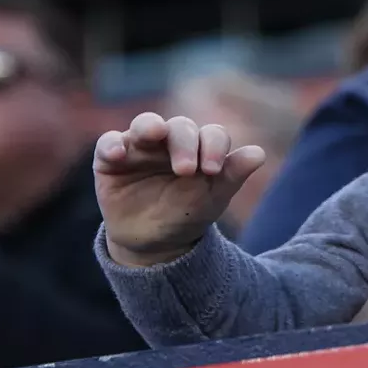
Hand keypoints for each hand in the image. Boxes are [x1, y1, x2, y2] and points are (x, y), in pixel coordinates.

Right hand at [94, 113, 265, 266]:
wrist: (154, 243)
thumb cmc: (187, 213)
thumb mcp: (212, 197)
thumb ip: (233, 174)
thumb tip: (259, 154)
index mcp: (200, 146)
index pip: (211, 134)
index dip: (215, 146)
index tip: (215, 169)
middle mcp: (170, 140)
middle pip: (180, 127)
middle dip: (185, 143)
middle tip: (187, 170)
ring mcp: (140, 147)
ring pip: (144, 124)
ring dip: (149, 126)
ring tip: (153, 133)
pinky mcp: (111, 159)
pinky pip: (108, 144)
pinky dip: (111, 144)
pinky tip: (118, 153)